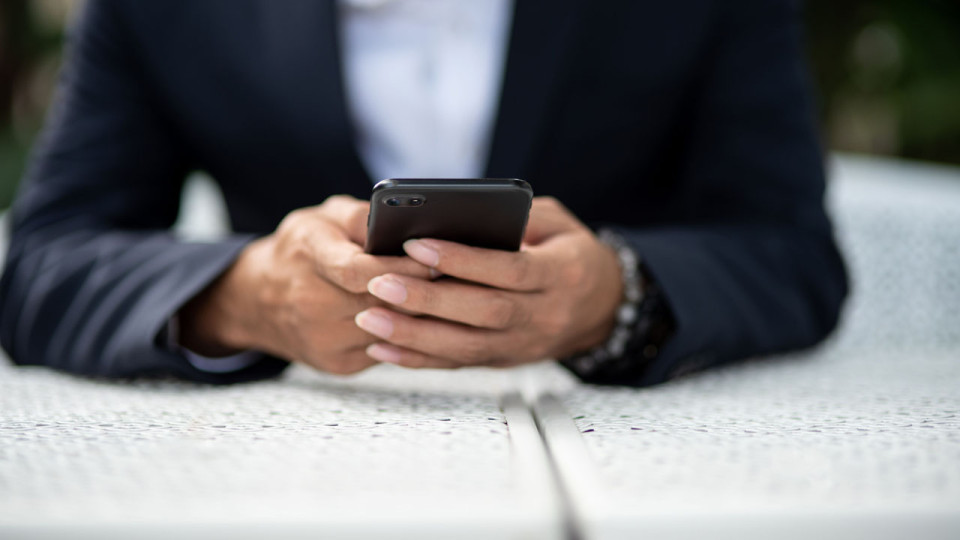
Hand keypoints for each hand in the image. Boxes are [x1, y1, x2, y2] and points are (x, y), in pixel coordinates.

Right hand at [178, 195, 432, 373]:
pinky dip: (414, 336)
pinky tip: (435, 321)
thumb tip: (405, 220)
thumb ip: (361, 217)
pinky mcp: (338, 363)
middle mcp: (311, 302)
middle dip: (424, 293)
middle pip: (382, 304)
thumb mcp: (324, 217)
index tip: (436, 261)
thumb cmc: (304, 248)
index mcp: (308, 255)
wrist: (259, 299)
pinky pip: (388, 350)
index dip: (401, 268)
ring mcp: (323, 339)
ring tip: (457, 299)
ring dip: (426, 317)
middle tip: (464, 281)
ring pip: (391, 331)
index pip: (358, 270)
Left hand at [354, 197, 623, 367]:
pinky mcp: (504, 360)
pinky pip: (458, 364)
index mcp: (561, 275)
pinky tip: (381, 348)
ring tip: (369, 316)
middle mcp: (543, 316)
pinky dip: (417, 360)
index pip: (508, 270)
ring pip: (466, 347)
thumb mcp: (558, 224)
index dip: (462, 260)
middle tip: (378, 283)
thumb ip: (518, 217)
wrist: (603, 307)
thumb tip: (463, 214)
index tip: (416, 245)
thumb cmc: (571, 254)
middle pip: (483, 312)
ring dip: (413, 336)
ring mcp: (523, 345)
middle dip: (427, 301)